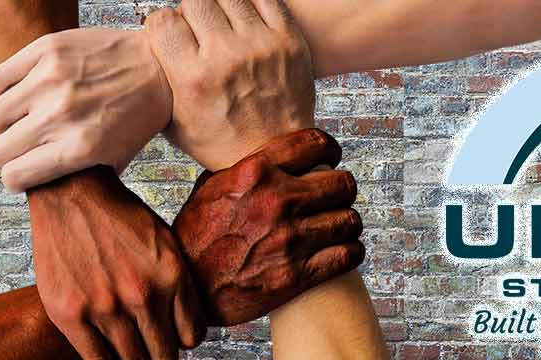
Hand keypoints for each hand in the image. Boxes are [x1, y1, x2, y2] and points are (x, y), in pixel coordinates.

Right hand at [0, 28, 172, 191]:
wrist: (160, 67)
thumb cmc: (137, 116)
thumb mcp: (114, 159)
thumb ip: (76, 178)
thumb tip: (37, 189)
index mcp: (78, 149)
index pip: (15, 176)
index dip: (15, 178)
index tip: (20, 173)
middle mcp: (61, 116)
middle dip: (6, 154)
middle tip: (20, 146)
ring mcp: (51, 80)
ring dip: (1, 123)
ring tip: (18, 119)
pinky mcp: (46, 51)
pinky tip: (12, 95)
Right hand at [28, 167, 202, 359]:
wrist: (70, 192)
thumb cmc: (117, 216)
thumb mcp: (165, 242)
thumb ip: (178, 284)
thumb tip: (187, 328)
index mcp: (171, 276)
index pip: (191, 338)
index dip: (182, 342)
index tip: (172, 339)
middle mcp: (142, 295)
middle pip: (163, 355)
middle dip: (159, 354)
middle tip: (150, 348)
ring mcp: (105, 307)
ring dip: (134, 358)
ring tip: (128, 347)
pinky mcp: (71, 314)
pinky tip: (107, 351)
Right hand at [144, 0, 316, 169]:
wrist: (275, 156)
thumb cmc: (224, 143)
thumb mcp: (175, 123)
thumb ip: (159, 85)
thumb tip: (149, 52)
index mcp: (193, 78)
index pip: (163, 21)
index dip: (162, 23)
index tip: (168, 32)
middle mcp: (226, 57)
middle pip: (194, 1)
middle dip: (189, 12)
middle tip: (196, 29)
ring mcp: (260, 46)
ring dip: (219, 6)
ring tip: (221, 24)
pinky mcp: (288, 41)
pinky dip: (249, 4)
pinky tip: (244, 19)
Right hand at [175, 128, 363, 325]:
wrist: (189, 289)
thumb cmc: (195, 237)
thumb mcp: (210, 188)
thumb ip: (244, 168)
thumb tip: (270, 155)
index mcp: (255, 172)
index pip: (316, 144)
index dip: (330, 150)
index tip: (330, 159)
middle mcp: (276, 201)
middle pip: (343, 183)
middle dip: (341, 190)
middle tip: (334, 198)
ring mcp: (289, 238)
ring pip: (350, 219)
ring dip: (346, 223)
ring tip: (338, 226)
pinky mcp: (298, 274)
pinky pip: (349, 254)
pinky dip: (350, 252)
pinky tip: (341, 251)